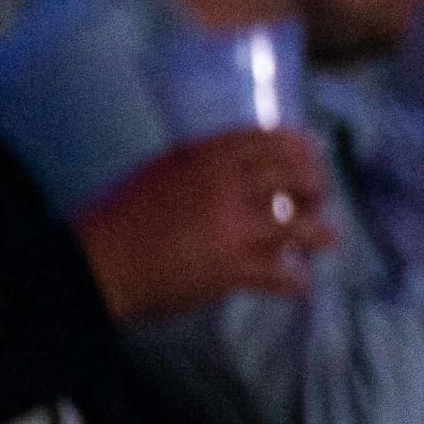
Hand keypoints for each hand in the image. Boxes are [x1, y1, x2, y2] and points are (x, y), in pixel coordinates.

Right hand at [71, 129, 335, 315]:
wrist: (97, 261)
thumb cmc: (118, 217)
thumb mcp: (157, 172)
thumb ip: (195, 165)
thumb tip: (229, 164)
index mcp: (203, 157)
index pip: (266, 140)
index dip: (297, 145)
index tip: (312, 149)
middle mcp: (224, 186)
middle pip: (291, 175)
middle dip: (315, 184)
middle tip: (319, 195)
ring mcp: (232, 227)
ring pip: (298, 225)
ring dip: (318, 232)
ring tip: (326, 238)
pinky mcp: (232, 268)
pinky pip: (281, 274)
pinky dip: (295, 281)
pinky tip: (299, 284)